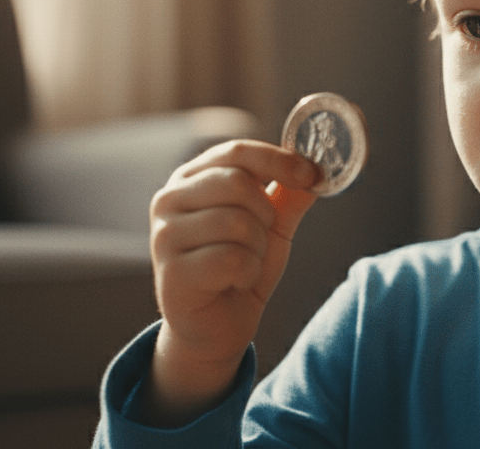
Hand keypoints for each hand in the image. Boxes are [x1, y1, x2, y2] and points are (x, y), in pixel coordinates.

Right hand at [142, 139, 320, 424]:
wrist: (216, 327)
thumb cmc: (239, 269)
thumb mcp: (272, 226)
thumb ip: (289, 195)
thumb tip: (315, 170)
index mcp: (191, 178)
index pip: (237, 151)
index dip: (278, 160)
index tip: (311, 175)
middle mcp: (169, 199)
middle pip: (238, 183)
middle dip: (265, 215)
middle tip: (259, 240)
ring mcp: (164, 235)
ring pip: (237, 221)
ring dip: (257, 248)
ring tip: (243, 264)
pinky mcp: (171, 272)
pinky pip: (232, 259)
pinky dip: (247, 273)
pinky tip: (234, 282)